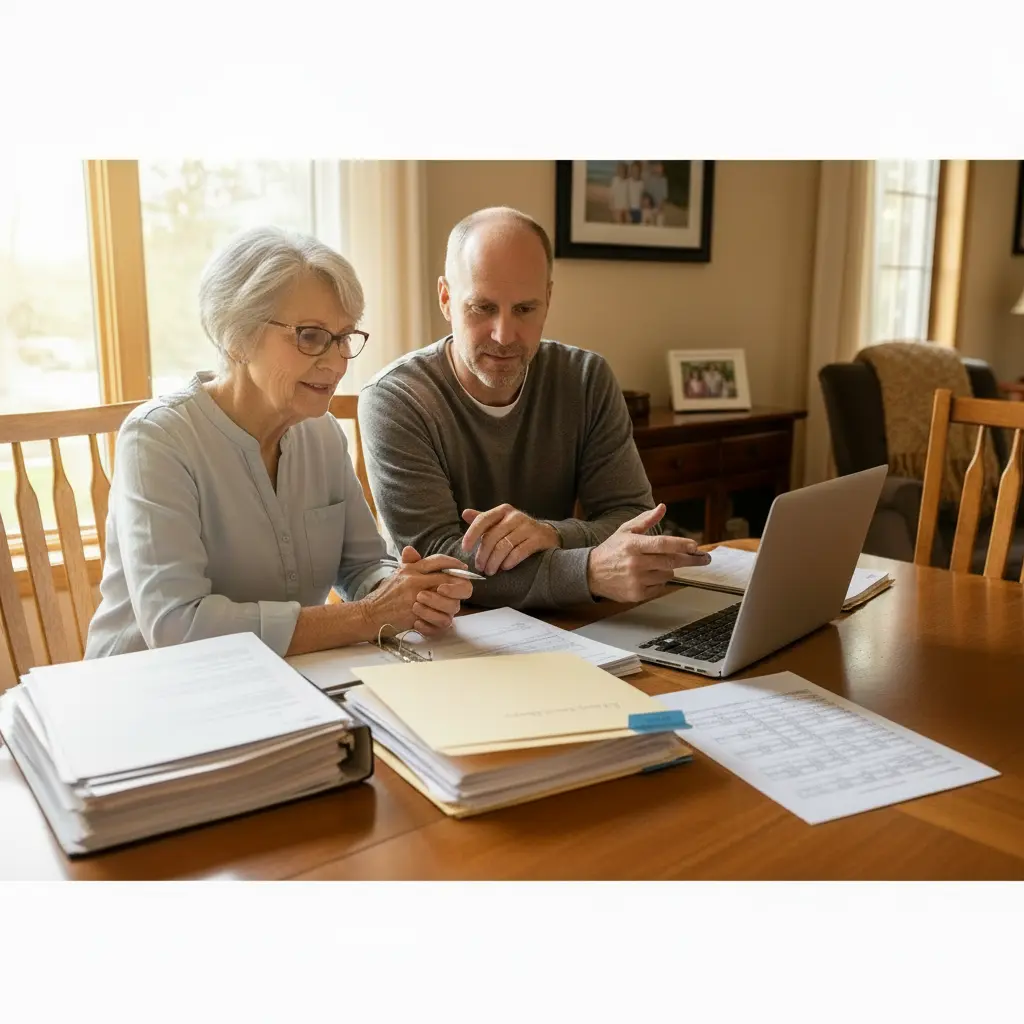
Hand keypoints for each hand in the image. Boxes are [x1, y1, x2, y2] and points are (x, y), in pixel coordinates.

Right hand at [359, 546, 472, 636]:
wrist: (369, 614)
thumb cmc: (385, 596)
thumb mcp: (396, 574)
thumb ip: (409, 563)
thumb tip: (411, 549)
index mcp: (412, 569)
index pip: (439, 561)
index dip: (454, 565)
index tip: (463, 569)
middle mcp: (415, 581)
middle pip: (450, 582)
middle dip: (459, 589)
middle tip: (460, 593)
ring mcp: (416, 599)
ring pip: (450, 604)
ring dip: (450, 608)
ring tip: (444, 610)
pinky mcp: (416, 616)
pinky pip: (441, 620)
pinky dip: (440, 622)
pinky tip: (433, 621)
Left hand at [461, 504, 560, 574]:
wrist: (547, 534)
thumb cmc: (517, 530)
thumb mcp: (500, 522)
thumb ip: (483, 520)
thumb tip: (464, 513)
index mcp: (503, 511)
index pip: (483, 520)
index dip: (471, 534)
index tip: (465, 549)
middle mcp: (515, 516)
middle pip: (493, 537)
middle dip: (483, 555)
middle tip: (480, 567)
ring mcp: (528, 527)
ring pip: (505, 546)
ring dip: (495, 561)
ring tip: (490, 571)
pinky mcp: (538, 538)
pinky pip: (520, 551)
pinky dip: (510, 561)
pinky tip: (505, 567)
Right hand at [586, 504, 710, 603]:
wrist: (591, 573)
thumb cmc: (611, 550)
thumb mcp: (626, 530)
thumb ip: (646, 520)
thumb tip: (662, 507)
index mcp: (633, 544)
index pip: (663, 544)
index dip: (682, 545)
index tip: (695, 546)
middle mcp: (636, 562)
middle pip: (671, 561)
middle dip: (691, 559)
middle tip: (704, 558)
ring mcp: (636, 580)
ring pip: (667, 575)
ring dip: (669, 569)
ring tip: (656, 564)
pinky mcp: (637, 594)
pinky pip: (659, 587)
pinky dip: (659, 581)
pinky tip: (649, 575)